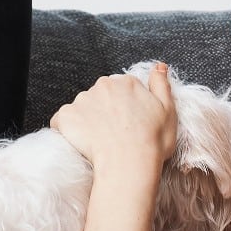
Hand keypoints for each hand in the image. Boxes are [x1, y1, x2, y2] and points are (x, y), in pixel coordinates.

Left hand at [50, 63, 177, 170]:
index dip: (125, 107)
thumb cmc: (151, 142)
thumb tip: (159, 66)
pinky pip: (62, 121)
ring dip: (87, 120)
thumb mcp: (168, 111)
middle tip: (114, 133)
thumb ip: (160, 85)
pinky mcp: (66, 116)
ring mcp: (82, 100)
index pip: (121, 89)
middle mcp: (103, 85)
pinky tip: (81, 144)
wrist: (128, 164)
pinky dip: (68, 131)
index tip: (128, 122)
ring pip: (82, 108)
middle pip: (100, 96)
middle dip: (104, 111)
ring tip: (99, 141)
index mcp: (127, 82)